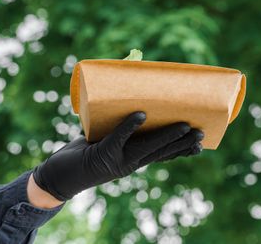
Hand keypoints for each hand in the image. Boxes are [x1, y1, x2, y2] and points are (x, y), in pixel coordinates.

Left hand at [32, 111, 202, 200]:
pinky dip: (129, 126)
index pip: (164, 154)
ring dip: (166, 136)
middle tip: (202, 133)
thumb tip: (131, 85)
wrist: (59, 175)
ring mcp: (118, 160)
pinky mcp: (102, 154)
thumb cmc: (84, 150)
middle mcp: (131, 162)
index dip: (183, 149)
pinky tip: (140, 115)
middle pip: (162, 151)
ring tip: (184, 125)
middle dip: (183, 142)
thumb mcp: (106, 137)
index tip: (201, 142)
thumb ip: (119, 120)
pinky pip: (118, 138)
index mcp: (135, 158)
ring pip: (148, 146)